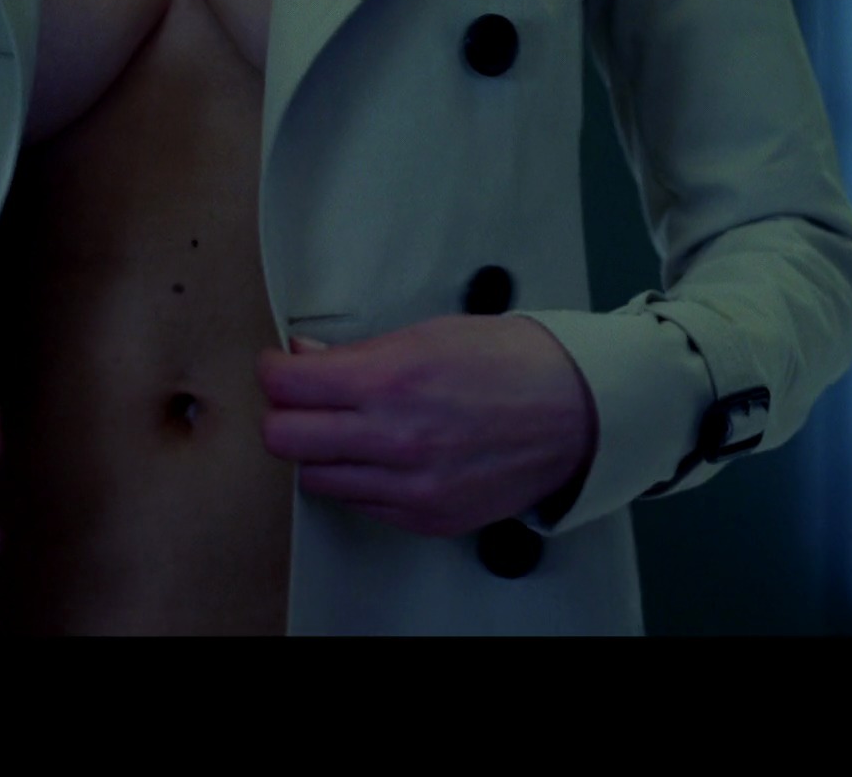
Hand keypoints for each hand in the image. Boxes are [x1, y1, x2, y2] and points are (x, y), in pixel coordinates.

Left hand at [258, 314, 597, 537]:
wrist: (578, 413)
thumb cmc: (516, 364)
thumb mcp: (431, 334)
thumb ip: (360, 353)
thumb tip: (307, 360)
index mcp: (391, 382)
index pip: (286, 386)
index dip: (274, 371)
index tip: (279, 368)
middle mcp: (394, 439)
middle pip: (283, 439)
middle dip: (283, 414)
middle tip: (299, 400)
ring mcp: (410, 486)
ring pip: (315, 477)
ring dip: (320, 451)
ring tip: (347, 428)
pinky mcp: (426, 517)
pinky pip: (360, 503)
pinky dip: (359, 478)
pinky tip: (382, 454)